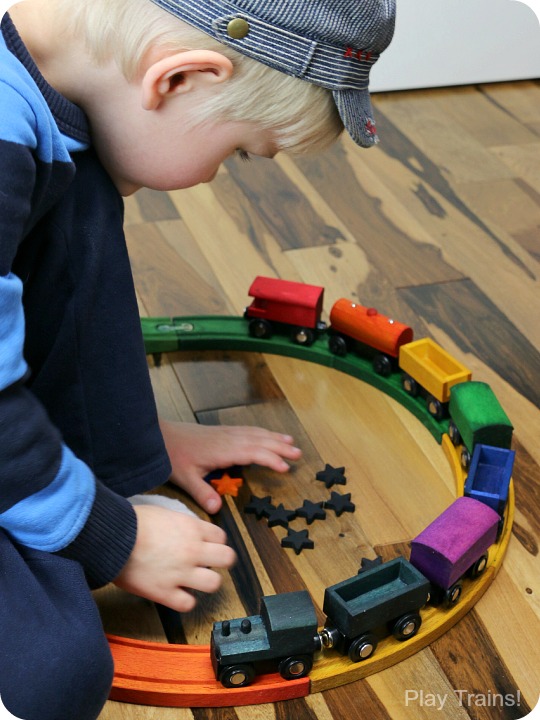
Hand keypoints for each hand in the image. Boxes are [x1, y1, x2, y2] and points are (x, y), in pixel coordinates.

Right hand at [114, 504, 235, 611]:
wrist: (111, 537)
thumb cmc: (132, 521)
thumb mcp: (164, 513)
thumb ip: (182, 524)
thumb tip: (188, 532)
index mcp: (192, 528)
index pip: (221, 537)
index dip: (214, 542)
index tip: (206, 546)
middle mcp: (192, 550)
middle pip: (227, 559)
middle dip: (221, 561)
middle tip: (208, 564)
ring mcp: (181, 573)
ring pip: (214, 583)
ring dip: (206, 582)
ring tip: (194, 581)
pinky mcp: (165, 592)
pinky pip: (188, 604)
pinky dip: (184, 601)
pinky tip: (176, 594)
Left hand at [159, 420, 301, 514]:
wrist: (160, 434)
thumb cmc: (172, 454)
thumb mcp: (184, 477)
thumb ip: (202, 492)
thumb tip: (217, 509)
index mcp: (223, 450)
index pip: (253, 453)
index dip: (270, 459)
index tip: (285, 467)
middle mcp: (228, 439)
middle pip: (260, 441)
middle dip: (280, 447)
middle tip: (298, 454)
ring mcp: (226, 433)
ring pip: (256, 434)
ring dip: (274, 438)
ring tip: (291, 442)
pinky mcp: (222, 432)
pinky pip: (248, 430)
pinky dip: (262, 433)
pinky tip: (267, 435)